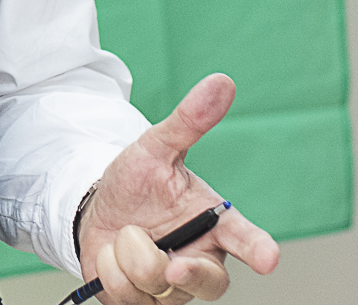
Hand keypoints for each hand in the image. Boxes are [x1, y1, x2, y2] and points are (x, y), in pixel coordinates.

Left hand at [77, 74, 278, 301]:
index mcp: (214, 225)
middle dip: (183, 272)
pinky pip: (127, 298)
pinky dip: (109, 272)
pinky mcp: (146, 304)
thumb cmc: (135, 182)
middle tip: (167, 261)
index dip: (258, 249)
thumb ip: (188, 122)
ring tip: (127, 235)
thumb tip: (221, 82)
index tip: (268, 257)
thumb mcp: (154, 148)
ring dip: (126, 256)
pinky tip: (114, 258)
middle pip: (209, 283)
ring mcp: (176, 288)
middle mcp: (202, 260)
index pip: (246, 239)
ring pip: (156, 286)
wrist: (96, 211)